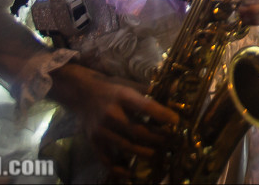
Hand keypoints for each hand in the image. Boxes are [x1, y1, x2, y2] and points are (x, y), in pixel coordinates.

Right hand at [49, 63, 178, 175]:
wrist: (82, 94)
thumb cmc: (112, 89)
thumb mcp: (131, 84)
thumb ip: (152, 90)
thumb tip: (176, 88)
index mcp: (123, 96)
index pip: (145, 107)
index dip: (162, 115)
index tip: (176, 121)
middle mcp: (111, 113)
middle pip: (138, 131)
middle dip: (158, 138)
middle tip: (171, 141)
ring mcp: (101, 130)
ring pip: (126, 146)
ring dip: (145, 153)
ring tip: (159, 155)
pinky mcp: (94, 141)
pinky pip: (106, 159)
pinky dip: (119, 169)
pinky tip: (131, 172)